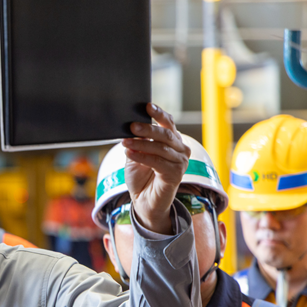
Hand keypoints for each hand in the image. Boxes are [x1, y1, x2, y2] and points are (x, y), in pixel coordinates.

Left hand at [122, 103, 189, 233]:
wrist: (144, 201)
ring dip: (141, 144)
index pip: (168, 122)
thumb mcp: (136, 153)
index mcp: (172, 140)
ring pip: (161, 148)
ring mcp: (181, 162)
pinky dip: (142, 156)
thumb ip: (136, 140)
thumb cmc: (141, 176)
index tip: (146, 106)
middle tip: (131, 126)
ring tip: (125, 142)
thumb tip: (129, 126)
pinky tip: (130, 153)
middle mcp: (180, 149)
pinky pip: (158, 162)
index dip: (158, 113)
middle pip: (165, 134)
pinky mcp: (176, 174)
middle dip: (147, 129)